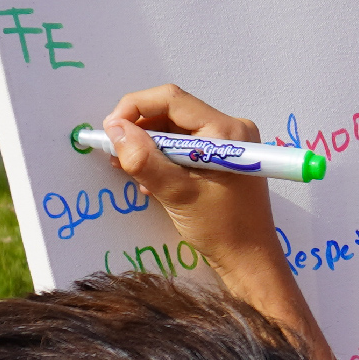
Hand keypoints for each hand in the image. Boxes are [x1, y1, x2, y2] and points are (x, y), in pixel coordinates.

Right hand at [102, 85, 278, 272]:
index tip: (109, 130)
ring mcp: (228, 144)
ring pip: (174, 130)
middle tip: (114, 152)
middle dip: (139, 130)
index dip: (134, 109)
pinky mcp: (222, 158)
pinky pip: (184, 146)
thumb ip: (143, 159)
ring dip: (148, 146)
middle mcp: (231, 129)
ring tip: (128, 168)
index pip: (172, 100)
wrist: (249, 259)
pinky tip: (149, 180)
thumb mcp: (176, 193)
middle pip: (172, 113)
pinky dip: (162, 158)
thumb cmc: (221, 228)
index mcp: (227, 131)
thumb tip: (114, 129)